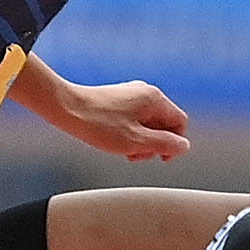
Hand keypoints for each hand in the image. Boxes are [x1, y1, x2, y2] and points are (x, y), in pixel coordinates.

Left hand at [53, 80, 190, 162]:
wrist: (65, 108)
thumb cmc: (98, 124)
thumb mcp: (137, 141)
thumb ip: (165, 144)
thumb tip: (183, 146)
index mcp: (154, 99)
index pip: (179, 122)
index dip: (174, 143)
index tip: (160, 157)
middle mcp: (145, 92)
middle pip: (164, 123)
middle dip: (154, 143)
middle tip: (135, 155)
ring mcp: (131, 93)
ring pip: (148, 122)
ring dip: (141, 140)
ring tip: (123, 149)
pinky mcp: (118, 98)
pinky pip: (134, 118)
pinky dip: (129, 132)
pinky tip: (114, 140)